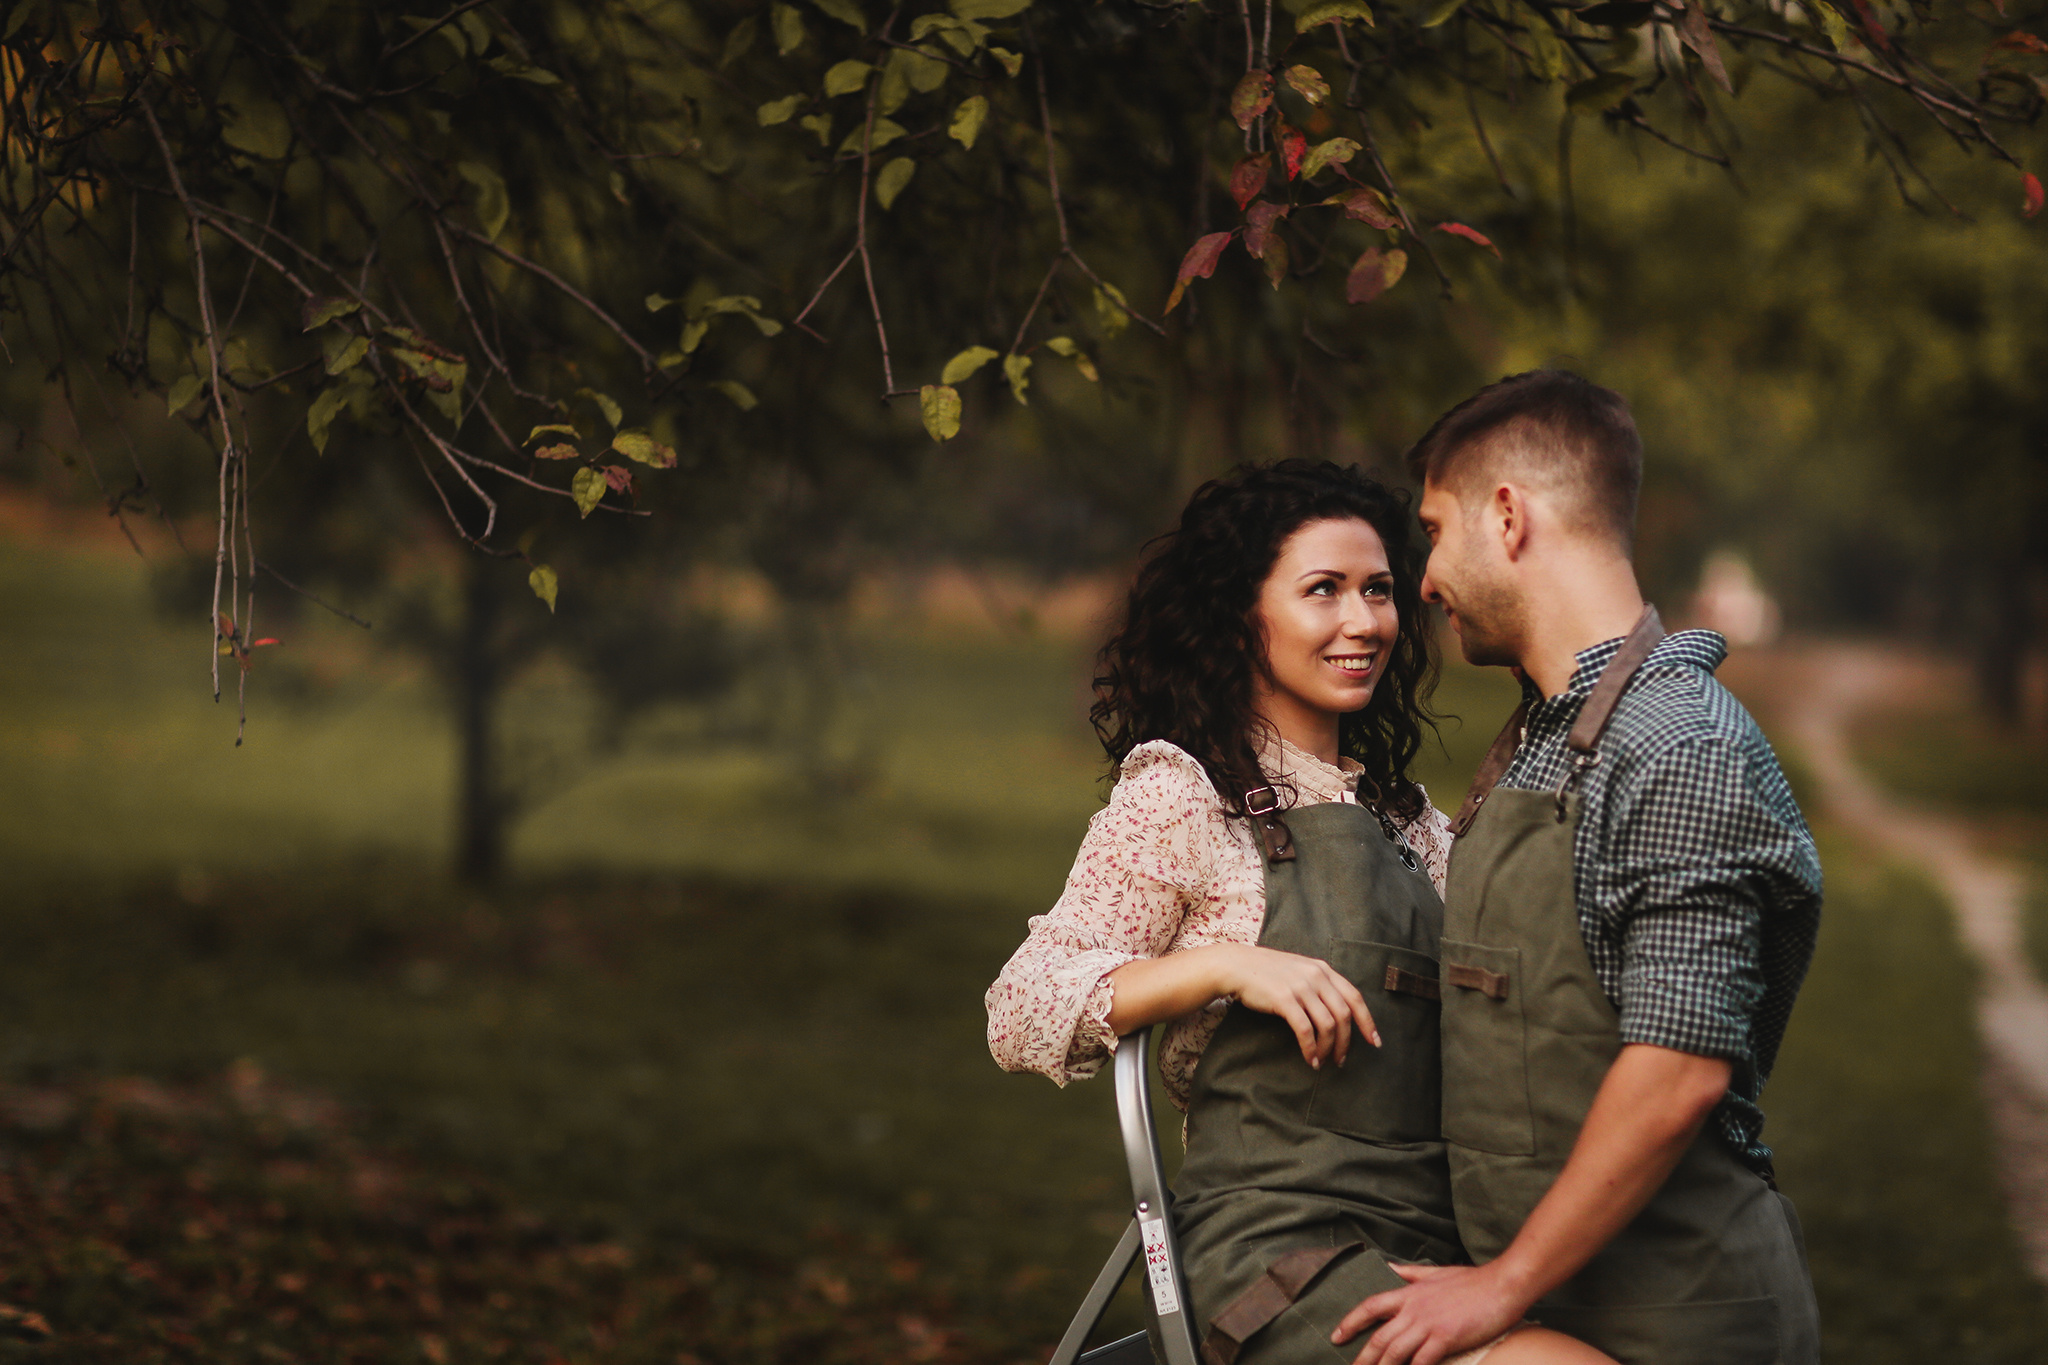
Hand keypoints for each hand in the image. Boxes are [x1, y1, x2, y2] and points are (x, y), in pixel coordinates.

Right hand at [1217, 945, 1378, 1068]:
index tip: (1374, 1041)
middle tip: (1341, 1060)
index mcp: (1323, 970)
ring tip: (1323, 1061)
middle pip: (1343, 1015)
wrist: (1238, 966)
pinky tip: (1309, 1058)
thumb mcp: (1300, 971)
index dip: (1367, 1021)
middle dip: (1346, 1042)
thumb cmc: (1268, 973)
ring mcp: (1301, 987)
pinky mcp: (1284, 999)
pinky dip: (1310, 1047)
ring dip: (1328, 1048)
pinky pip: (1305, 1029)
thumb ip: (1320, 985)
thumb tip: (1338, 1012)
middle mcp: (1316, 976)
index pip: (1355, 997)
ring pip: (1327, 1025)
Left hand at [1331, 1264, 1527, 1364]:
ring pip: (1395, 1351)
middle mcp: (1413, 1308)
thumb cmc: (1472, 1281)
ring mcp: (1428, 1323)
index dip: (1350, 1322)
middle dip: (1363, 1357)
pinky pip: (1422, 1360)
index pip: (1370, 1306)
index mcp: (1409, 1292)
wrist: (1502, 1285)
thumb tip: (1389, 1267)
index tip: (1336, 1336)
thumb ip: (1410, 1273)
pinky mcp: (1445, 1337)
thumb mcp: (1436, 1272)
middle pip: (1379, 1336)